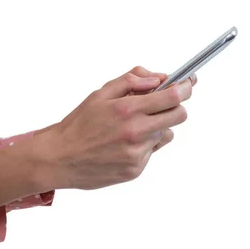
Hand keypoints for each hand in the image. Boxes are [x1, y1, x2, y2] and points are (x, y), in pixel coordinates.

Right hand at [32, 65, 195, 192]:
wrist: (60, 157)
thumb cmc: (80, 123)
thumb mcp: (102, 92)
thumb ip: (132, 80)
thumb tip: (159, 78)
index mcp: (127, 109)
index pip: (172, 97)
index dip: (185, 87)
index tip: (189, 82)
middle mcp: (135, 132)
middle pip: (179, 116)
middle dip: (176, 106)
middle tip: (163, 102)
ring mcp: (137, 154)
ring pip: (166, 133)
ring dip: (157, 126)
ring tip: (133, 125)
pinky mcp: (136, 170)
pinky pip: (153, 151)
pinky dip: (145, 144)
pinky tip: (124, 142)